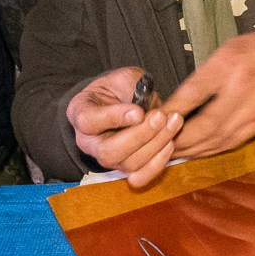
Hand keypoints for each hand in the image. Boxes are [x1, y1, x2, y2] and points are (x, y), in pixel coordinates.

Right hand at [69, 67, 183, 186]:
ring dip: (155, 145)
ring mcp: (108, 159)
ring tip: (173, 122)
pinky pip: (140, 177)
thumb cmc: (120, 88)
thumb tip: (141, 109)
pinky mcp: (126, 169)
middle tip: (161, 116)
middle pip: (109, 151)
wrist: (125, 102)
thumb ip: (130, 88)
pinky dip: (157, 163)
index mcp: (81, 114)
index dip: (114, 117)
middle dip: (140, 135)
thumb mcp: (122, 78)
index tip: (138, 111)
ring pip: (128, 164)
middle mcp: (90, 142)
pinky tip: (170, 142)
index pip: (89, 121)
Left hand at [160, 24, 254, 158]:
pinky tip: (198, 153)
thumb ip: (207, 73)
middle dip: (178, 140)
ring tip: (172, 155)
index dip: (170, 111)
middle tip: (156, 146)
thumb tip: (182, 99)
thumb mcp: (230, 48)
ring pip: (218, 141)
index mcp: (229, 66)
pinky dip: (212, 150)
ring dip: (193, 151)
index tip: (152, 120)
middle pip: (204, 127)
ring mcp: (254, 113)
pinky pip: (232, 143)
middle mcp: (241, 93)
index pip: (192, 94)